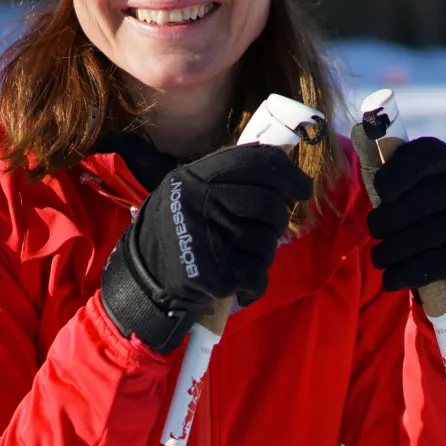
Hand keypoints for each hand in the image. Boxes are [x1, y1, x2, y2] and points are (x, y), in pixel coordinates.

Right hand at [99, 143, 311, 352]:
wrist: (142, 281)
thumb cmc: (179, 232)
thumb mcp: (193, 193)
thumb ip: (231, 180)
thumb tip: (286, 173)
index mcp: (196, 176)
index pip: (257, 161)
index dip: (288, 174)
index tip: (303, 188)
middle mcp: (200, 200)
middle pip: (268, 205)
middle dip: (275, 221)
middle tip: (265, 231)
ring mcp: (206, 237)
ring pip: (266, 242)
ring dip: (262, 254)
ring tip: (239, 258)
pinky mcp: (212, 273)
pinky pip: (257, 275)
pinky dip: (254, 284)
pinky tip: (240, 284)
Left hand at [351, 130, 445, 330]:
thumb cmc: (433, 221)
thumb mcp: (423, 195)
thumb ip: (399, 183)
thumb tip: (367, 170)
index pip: (432, 154)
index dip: (403, 168)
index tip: (380, 188)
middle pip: (432, 196)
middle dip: (393, 215)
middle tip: (373, 228)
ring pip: (433, 232)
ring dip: (396, 248)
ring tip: (379, 258)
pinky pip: (438, 262)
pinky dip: (407, 272)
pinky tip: (391, 277)